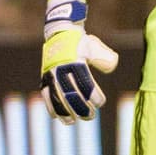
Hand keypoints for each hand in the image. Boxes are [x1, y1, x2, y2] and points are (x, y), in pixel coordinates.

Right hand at [39, 0, 118, 122]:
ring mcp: (50, 74)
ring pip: (56, 97)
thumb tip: (112, 67)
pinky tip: (57, 117)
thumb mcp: (96, 46)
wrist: (60, 33)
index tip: (101, 102)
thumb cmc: (82, 43)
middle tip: (91, 116)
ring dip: (65, 112)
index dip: (94, 96)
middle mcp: (61, 69)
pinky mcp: (44, 77)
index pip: (86, 84)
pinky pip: (45, 95)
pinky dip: (50, 107)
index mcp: (75, 61)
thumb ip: (106, 58)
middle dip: (81, 108)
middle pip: (71, 94)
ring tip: (73, 121)